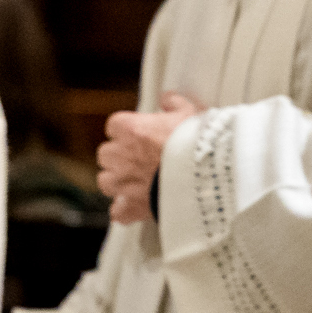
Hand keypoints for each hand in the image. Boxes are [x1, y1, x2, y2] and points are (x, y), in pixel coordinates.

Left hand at [95, 91, 202, 223]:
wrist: (205, 179)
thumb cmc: (197, 147)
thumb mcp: (190, 115)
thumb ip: (174, 104)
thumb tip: (168, 100)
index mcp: (131, 129)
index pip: (114, 126)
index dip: (126, 131)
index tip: (137, 134)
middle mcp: (121, 155)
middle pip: (107, 153)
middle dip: (119, 156)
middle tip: (139, 158)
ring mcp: (124, 182)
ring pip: (106, 181)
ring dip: (118, 182)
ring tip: (136, 182)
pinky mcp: (132, 207)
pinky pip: (118, 211)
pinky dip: (124, 211)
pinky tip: (134, 208)